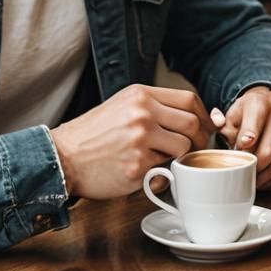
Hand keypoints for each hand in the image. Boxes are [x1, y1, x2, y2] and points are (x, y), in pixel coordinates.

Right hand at [50, 84, 213, 199]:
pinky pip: (165, 171)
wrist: (63, 157)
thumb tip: (193, 116)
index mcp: (141, 95)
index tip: (207, 127)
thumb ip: (155, 107)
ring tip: (165, 160)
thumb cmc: (94, 133)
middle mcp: (142, 113)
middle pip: (192, 123)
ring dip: (180, 157)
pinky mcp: (136, 166)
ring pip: (183, 147)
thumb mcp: (124, 105)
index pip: (189, 99)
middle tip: (195, 149)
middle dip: (200, 139)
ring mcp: (140, 140)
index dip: (205, 115)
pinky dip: (161, 175)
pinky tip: (146, 173)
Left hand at [214, 87, 270, 189]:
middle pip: (270, 148)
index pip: (256, 122)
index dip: (247, 140)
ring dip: (269, 176)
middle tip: (245, 173)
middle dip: (255, 165)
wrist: (270, 108)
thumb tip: (217, 121)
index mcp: (262, 102)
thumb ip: (221, 121)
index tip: (242, 150)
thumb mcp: (233, 115)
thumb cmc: (248, 116)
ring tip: (257, 180)